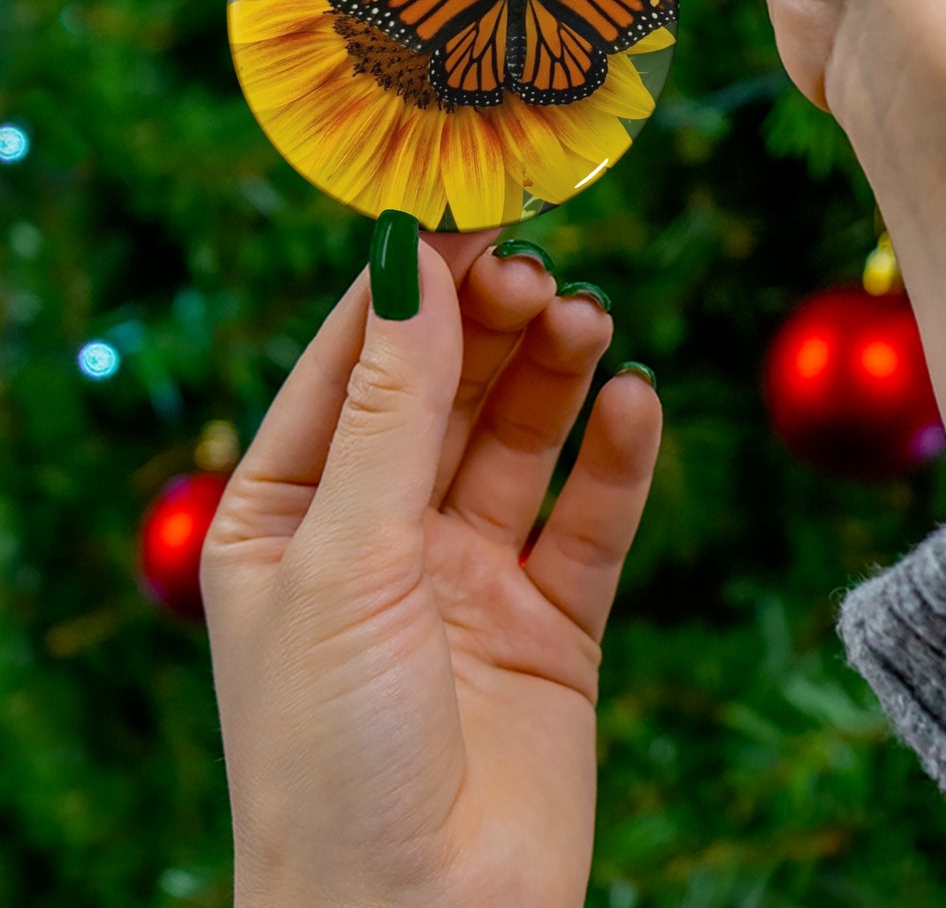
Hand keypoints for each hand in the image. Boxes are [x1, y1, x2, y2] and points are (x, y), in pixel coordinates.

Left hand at [202, 226, 661, 907]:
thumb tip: (411, 262)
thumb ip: (391, 409)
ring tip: (589, 320)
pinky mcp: (552, 622)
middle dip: (490, 325)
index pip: (352, 365)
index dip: (409, 286)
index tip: (468, 210)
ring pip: (521, 441)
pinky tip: (635, 402)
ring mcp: (469, 577)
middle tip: (541, 269)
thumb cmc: (331, 755)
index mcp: (289, 515)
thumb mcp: (345, 558)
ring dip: (555, 374)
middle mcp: (379, 536)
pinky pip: (590, 518)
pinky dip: (617, 457)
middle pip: (446, 391)